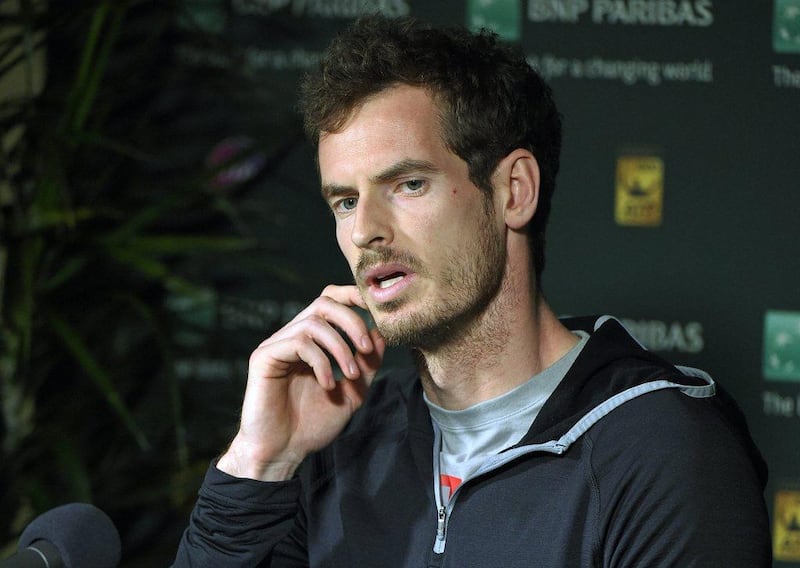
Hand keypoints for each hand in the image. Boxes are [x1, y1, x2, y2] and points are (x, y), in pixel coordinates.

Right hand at [217, 285, 384, 480]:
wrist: (283, 452)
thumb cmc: (312, 425)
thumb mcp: (353, 392)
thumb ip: (367, 364)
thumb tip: (381, 333)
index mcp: (312, 340)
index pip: (331, 301)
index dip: (353, 297)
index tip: (377, 312)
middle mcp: (293, 336)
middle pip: (324, 302)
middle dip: (352, 321)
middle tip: (367, 349)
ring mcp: (276, 345)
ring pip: (314, 322)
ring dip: (340, 348)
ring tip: (351, 375)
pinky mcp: (263, 357)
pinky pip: (298, 343)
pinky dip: (321, 362)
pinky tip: (328, 385)